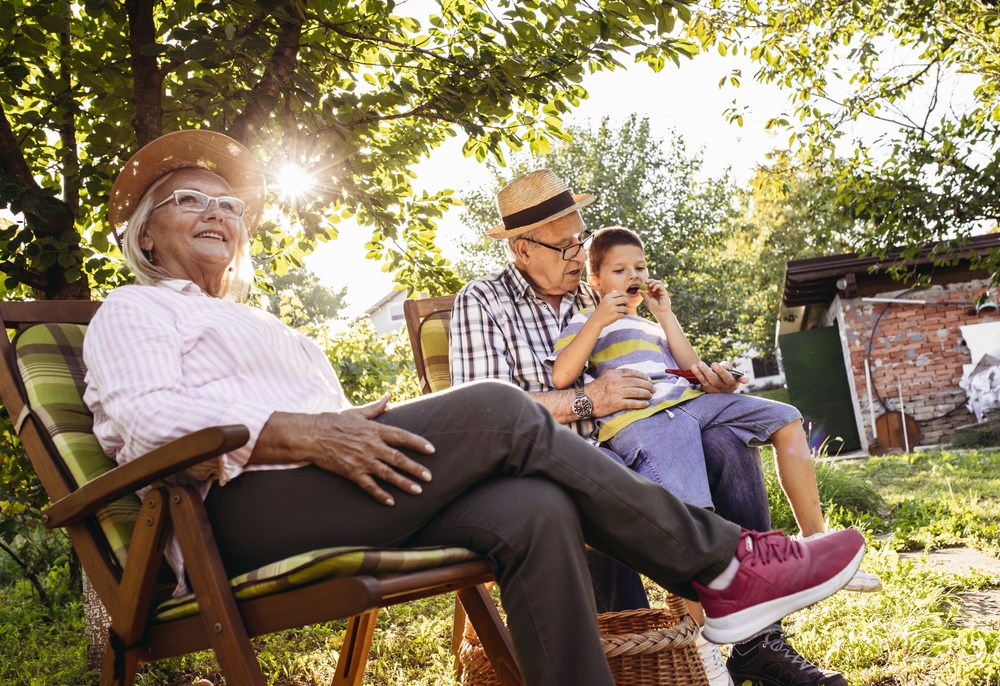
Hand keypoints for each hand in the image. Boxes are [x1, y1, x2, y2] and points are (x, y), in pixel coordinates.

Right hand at [305, 394, 435, 505]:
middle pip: (398, 458)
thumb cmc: (334, 421)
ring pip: (387, 474)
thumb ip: (375, 408)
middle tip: (430, 477)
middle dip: (415, 468)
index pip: (401, 436)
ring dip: (404, 483)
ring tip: (418, 491)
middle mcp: (371, 446)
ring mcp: (362, 460)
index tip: (431, 450)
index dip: (418, 443)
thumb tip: (388, 397)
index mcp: (374, 430)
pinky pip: (369, 485)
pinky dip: (380, 494)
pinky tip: (391, 502)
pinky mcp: (351, 472)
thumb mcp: (357, 413)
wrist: (312, 435)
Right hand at [587, 368, 654, 416]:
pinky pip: (633, 403)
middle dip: (648, 385)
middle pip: (637, 382)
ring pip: (637, 392)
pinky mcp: (617, 403)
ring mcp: (617, 393)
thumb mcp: (605, 377)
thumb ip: (617, 376)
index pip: (632, 372)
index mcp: (613, 374)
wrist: (584, 400)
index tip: (648, 379)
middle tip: (653, 389)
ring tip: (650, 396)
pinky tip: (645, 404)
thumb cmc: (594, 390)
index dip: (643, 376)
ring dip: (646, 394)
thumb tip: (632, 378)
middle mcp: (616, 382)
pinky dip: (641, 403)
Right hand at [593, 290, 629, 327]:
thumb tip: (625, 296)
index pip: (620, 292)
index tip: (625, 298)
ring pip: (625, 308)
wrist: (596, 320)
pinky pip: (623, 314)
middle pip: (624, 299)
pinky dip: (622, 315)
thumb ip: (613, 298)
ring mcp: (613, 309)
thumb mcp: (605, 301)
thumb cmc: (602, 311)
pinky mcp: (615, 315)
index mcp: (608, 297)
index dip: (624, 295)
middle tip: (626, 305)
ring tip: (624, 312)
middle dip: (627, 302)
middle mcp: (610, 302)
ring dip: (626, 310)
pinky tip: (618, 316)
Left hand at [640, 279, 671, 317]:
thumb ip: (644, 295)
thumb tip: (638, 289)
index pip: (650, 284)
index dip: (647, 282)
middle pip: (655, 281)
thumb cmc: (655, 308)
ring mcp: (661, 291)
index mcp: (653, 292)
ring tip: (649, 286)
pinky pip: (661, 285)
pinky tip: (653, 290)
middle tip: (646, 282)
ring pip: (659, 282)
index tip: (643, 283)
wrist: (661, 312)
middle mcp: (657, 291)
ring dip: (653, 282)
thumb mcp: (648, 300)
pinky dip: (656, 286)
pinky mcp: (664, 292)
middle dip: (650, 280)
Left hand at [691, 361, 746, 393]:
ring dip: (699, 373)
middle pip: (714, 380)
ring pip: (705, 382)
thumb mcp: (733, 371)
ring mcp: (714, 389)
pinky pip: (700, 383)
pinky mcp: (707, 389)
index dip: (720, 371)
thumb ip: (729, 366)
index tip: (714, 364)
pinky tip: (694, 368)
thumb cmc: (729, 375)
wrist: (725, 387)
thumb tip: (725, 367)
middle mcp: (723, 387)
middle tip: (700, 363)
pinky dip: (697, 375)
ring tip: (694, 366)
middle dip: (706, 371)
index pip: (726, 377)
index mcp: (732, 382)